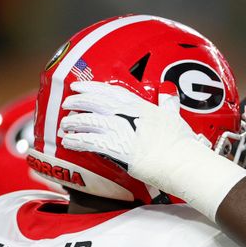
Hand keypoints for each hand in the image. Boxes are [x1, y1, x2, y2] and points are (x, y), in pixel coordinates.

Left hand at [59, 81, 197, 179]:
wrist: (180, 161)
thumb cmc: (181, 142)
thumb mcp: (175, 116)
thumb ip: (168, 104)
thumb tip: (170, 92)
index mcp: (140, 105)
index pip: (110, 92)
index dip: (91, 87)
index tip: (78, 86)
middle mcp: (126, 114)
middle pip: (95, 103)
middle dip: (78, 102)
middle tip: (66, 104)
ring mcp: (120, 130)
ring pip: (89, 121)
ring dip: (74, 122)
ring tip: (64, 125)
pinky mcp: (115, 148)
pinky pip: (89, 142)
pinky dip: (76, 140)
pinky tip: (68, 141)